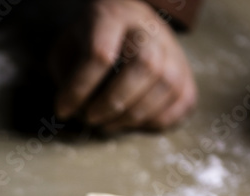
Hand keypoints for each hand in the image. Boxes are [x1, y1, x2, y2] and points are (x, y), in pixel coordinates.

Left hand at [51, 0, 196, 131]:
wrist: (127, 22)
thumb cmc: (91, 40)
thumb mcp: (66, 48)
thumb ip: (66, 76)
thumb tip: (76, 110)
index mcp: (112, 17)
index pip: (100, 54)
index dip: (79, 89)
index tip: (62, 110)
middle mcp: (148, 28)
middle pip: (145, 65)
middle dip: (114, 102)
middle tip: (91, 119)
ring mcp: (173, 48)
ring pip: (167, 84)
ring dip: (134, 115)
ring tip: (108, 125)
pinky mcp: (186, 70)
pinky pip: (184, 99)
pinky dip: (159, 119)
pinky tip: (135, 122)